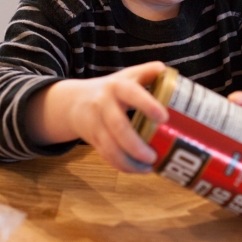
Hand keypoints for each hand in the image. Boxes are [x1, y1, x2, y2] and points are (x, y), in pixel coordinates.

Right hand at [27, 61, 167, 173]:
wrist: (75, 102)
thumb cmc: (111, 89)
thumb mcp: (127, 76)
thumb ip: (147, 72)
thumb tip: (167, 71)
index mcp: (117, 87)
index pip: (131, 93)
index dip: (147, 104)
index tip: (164, 117)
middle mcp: (104, 105)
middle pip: (118, 127)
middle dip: (136, 145)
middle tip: (154, 155)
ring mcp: (96, 124)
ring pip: (110, 147)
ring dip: (130, 162)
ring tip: (149, 167)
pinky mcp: (93, 140)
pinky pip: (107, 156)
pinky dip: (123, 166)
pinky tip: (140, 170)